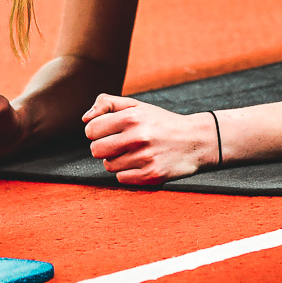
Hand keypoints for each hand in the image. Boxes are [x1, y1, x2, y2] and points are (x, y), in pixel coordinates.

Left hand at [82, 94, 217, 183]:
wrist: (196, 140)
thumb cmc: (161, 122)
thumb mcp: (137, 105)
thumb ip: (108, 104)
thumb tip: (85, 118)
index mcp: (132, 117)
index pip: (91, 129)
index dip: (97, 130)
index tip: (108, 131)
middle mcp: (138, 137)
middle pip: (95, 150)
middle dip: (103, 147)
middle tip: (118, 143)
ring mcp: (145, 158)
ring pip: (108, 166)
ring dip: (116, 160)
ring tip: (133, 152)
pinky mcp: (151, 175)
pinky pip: (121, 178)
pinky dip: (127, 172)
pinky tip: (140, 163)